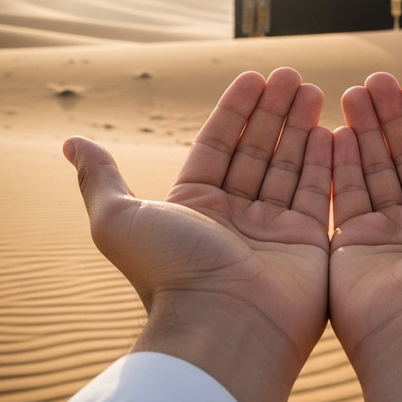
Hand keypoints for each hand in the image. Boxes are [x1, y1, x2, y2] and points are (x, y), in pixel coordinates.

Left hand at [63, 68, 331, 401]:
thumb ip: (100, 178)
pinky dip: (323, 162)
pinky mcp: (306, 244)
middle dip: (274, 110)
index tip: (255, 76)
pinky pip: (316, 193)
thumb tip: (71, 142)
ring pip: (289, 166)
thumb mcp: (119, 218)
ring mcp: (272, 231)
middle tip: (293, 74)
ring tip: (315, 88)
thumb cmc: (170, 272)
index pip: (219, 144)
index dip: (236, 110)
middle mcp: (234, 217)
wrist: (223, 327)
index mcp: (195, 207)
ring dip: (301, 126)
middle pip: (257, 150)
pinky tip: (330, 129)